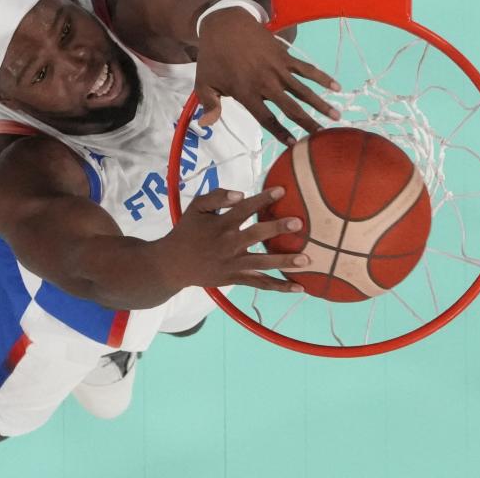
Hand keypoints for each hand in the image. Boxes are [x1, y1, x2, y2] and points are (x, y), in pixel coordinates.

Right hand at [155, 187, 308, 292]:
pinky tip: (300, 287)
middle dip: (277, 228)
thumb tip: (241, 194)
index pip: (244, 209)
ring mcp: (233, 264)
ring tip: (307, 259)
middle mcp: (229, 244)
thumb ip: (216, 196)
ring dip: (285, 261)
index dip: (262, 199)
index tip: (282, 190)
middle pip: (256, 235)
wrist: (173, 264)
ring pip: (262, 263)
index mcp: (221, 224)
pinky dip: (279, 287)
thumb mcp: (196, 208)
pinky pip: (260, 283)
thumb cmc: (187, 231)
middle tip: (299, 223)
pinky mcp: (235, 278)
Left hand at [195, 8, 340, 144]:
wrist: (224, 24)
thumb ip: (209, 105)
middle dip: (308, 122)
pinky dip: (321, 77)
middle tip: (322, 136)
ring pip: (303, 90)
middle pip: (290, 108)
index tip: (294, 144)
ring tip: (336, 116)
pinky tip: (336, 86)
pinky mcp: (285, 55)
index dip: (280, 132)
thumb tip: (207, 126)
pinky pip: (306, 68)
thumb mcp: (204, 82)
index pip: (266, 118)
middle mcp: (266, 83)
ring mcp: (277, 68)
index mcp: (246, 92)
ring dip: (321, 103)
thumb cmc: (214, 57)